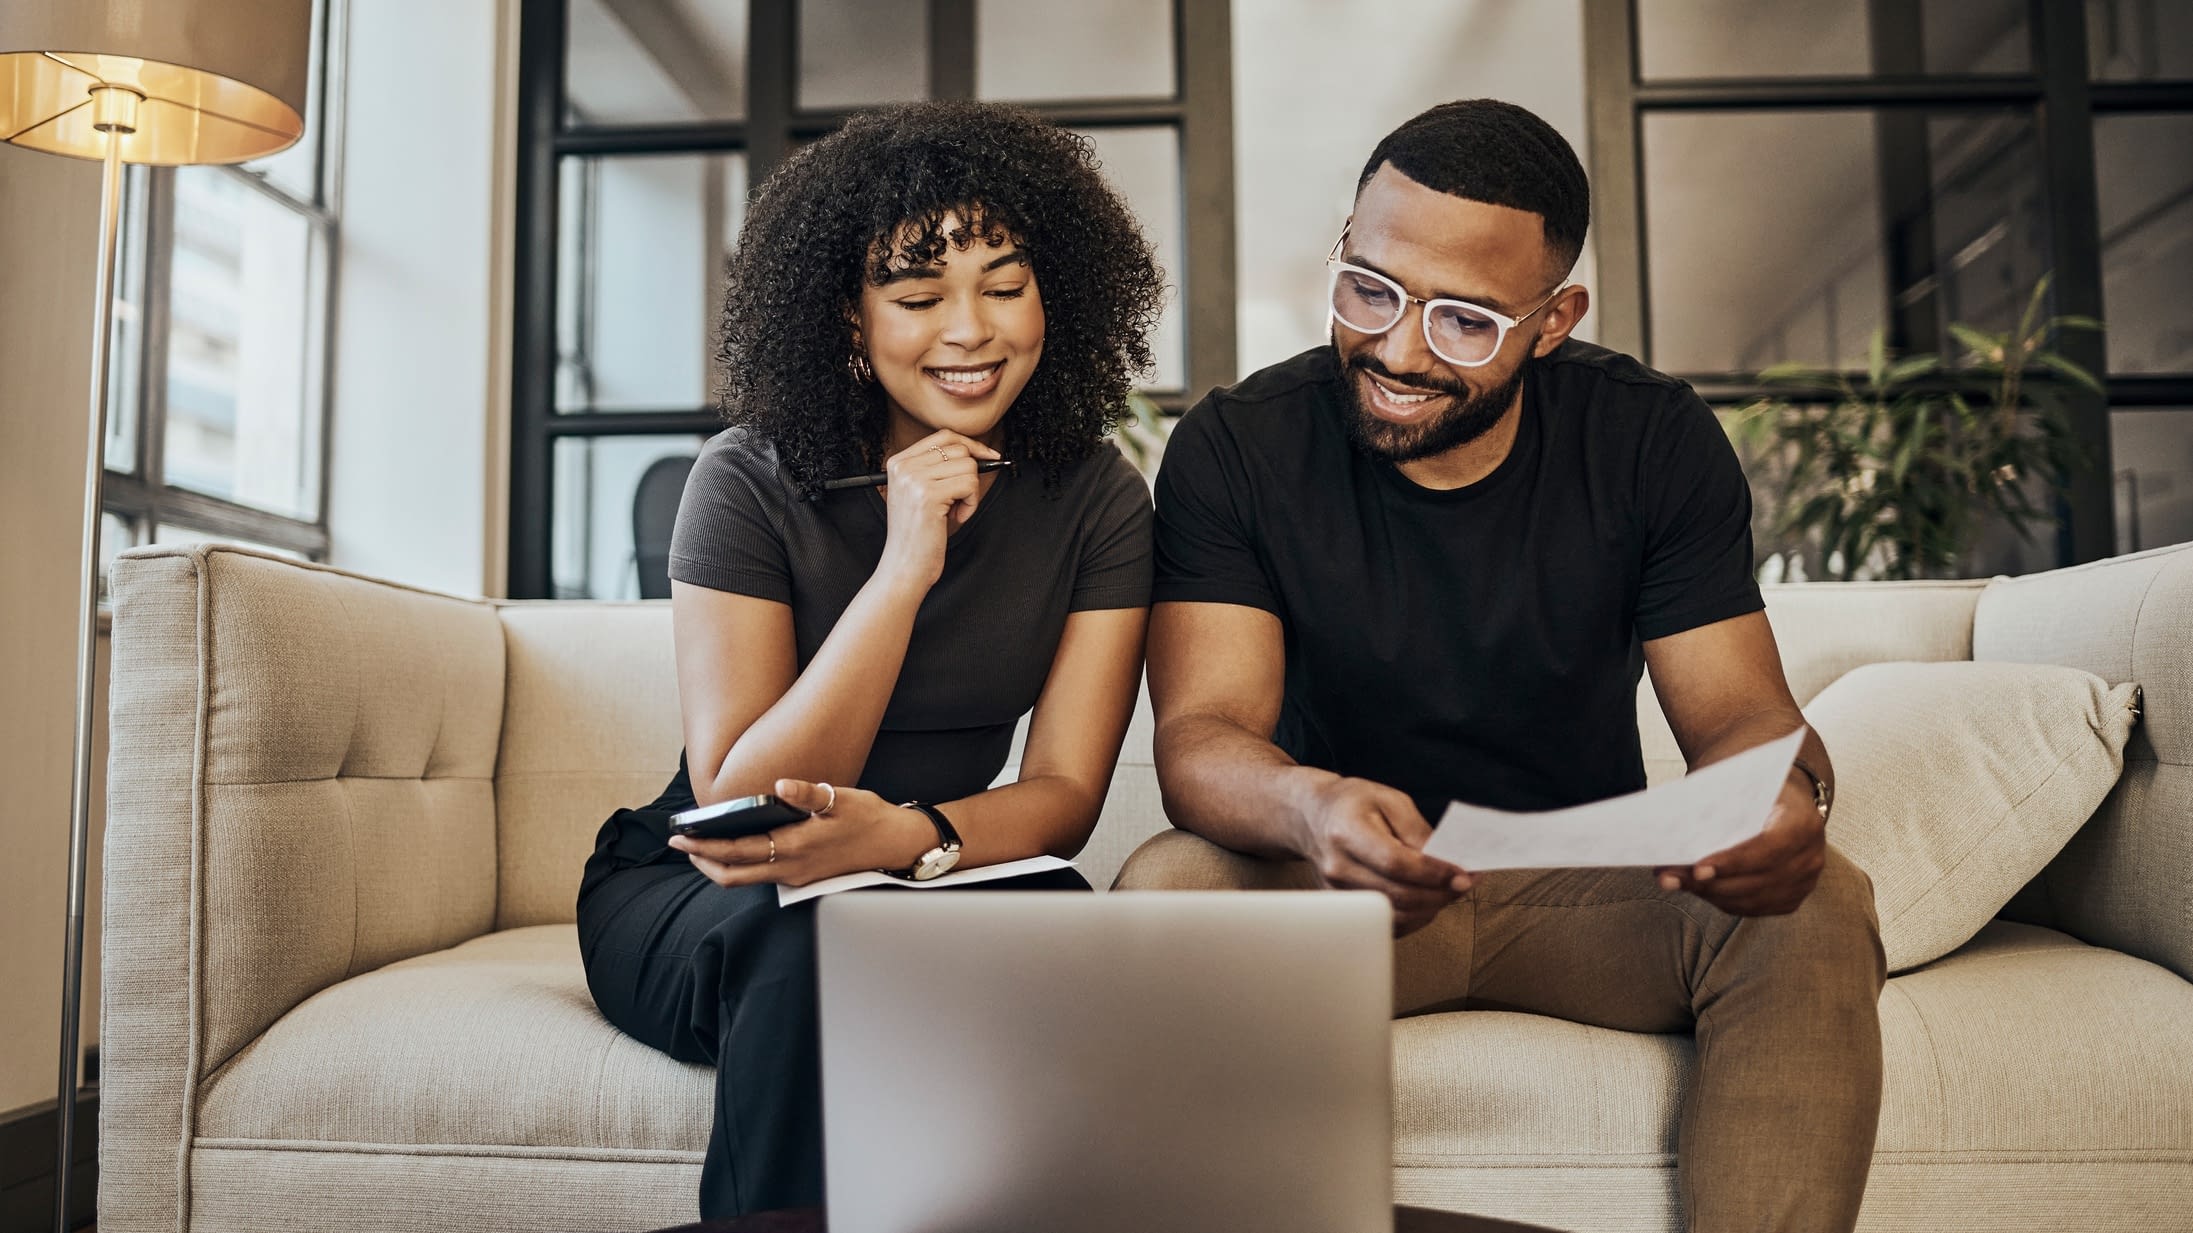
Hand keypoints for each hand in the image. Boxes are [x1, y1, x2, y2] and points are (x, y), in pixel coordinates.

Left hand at [669, 779, 935, 888]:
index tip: (681, 836)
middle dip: (702, 860)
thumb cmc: (869, 818)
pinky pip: (761, 876)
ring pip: (746, 879)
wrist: (896, 844)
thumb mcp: (840, 799)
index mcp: (795, 847)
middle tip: (680, 843)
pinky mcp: (803, 877)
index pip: (737, 851)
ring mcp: (796, 877)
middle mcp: (791, 869)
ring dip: (719, 865)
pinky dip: (740, 865)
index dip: (705, 846)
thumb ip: (807, 793)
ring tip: (701, 846)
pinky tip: (737, 847)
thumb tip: (779, 785)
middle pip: (733, 875)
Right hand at [875, 430, 1002, 589]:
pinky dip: (971, 504)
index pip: (943, 436)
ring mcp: (914, 479)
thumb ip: (939, 468)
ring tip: (955, 512)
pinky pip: (970, 485)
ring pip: (968, 466)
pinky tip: (956, 518)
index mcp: (898, 462)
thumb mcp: (921, 493)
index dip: (971, 444)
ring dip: (971, 492)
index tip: (989, 456)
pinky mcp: (929, 495)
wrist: (904, 566)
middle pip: (959, 450)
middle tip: (959, 500)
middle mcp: (903, 466)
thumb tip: (979, 452)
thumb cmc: (918, 533)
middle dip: (970, 475)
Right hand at [1297, 775, 1473, 936]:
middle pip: (1397, 895)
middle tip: (1465, 883)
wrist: (1313, 817)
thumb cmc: (1353, 803)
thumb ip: (1419, 831)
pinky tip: (1428, 899)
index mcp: (1347, 831)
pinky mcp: (1345, 907)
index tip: (1463, 875)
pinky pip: (1387, 923)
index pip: (1396, 863)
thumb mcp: (1390, 800)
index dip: (1434, 873)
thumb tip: (1449, 861)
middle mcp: (1338, 866)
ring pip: (1395, 915)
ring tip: (1448, 890)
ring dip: (1431, 907)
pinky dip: (1415, 917)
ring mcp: (1338, 891)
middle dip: (1440, 893)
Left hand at [1655, 772, 1825, 915]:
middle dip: (1708, 882)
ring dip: (1708, 893)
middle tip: (1667, 877)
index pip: (1769, 849)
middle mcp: (1810, 856)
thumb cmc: (1755, 786)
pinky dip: (1721, 900)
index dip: (1733, 862)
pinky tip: (1695, 888)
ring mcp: (1804, 882)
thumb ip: (1718, 804)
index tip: (1698, 869)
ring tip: (1673, 882)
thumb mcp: (1741, 782)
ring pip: (1750, 899)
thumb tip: (1676, 830)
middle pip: (1756, 880)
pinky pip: (1752, 907)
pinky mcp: (1792, 899)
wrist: (1784, 798)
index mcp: (1803, 822)